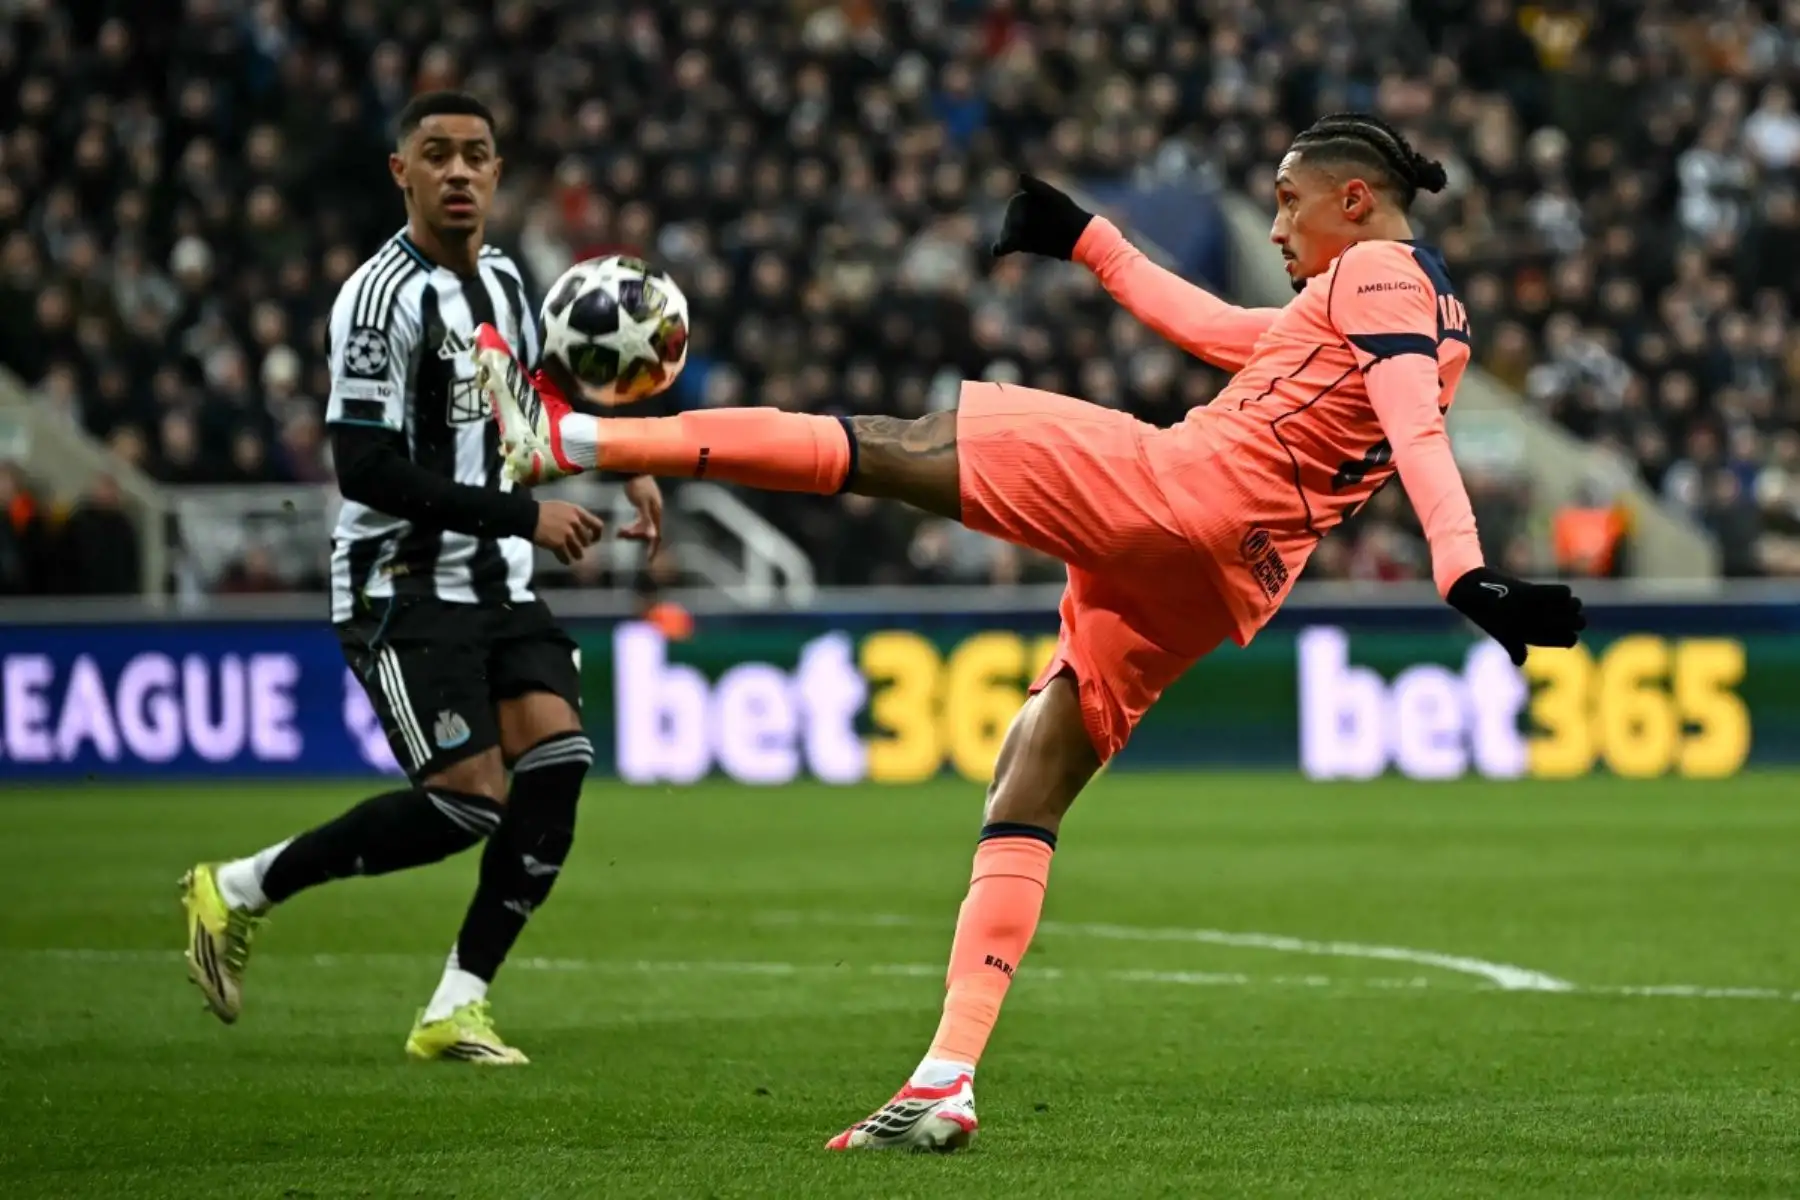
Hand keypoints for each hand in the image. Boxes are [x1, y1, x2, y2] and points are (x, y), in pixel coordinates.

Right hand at [533, 499, 606, 564]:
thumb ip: (573, 516)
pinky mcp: (559, 544)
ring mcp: (567, 534)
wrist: (527, 516)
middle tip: (576, 548)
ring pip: (579, 551)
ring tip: (572, 556)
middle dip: (582, 545)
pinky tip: (564, 560)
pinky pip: (567, 557)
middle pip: (587, 541)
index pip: (597, 525)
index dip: (597, 535)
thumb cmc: (542, 510)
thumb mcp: (562, 507)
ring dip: (576, 555)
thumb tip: (581, 526)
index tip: (592, 540)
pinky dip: (566, 560)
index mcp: (577, 511)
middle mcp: (575, 522)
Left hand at [619, 474, 663, 558]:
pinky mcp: (643, 504)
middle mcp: (655, 512)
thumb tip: (654, 536)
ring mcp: (650, 508)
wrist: (633, 465)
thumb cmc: (637, 483)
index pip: (657, 535)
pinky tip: (623, 528)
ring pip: (643, 527)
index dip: (654, 549)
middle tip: (621, 535)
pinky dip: (632, 526)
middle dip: (636, 537)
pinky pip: (640, 521)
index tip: (649, 561)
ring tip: (619, 532)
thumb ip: (647, 519)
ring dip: (632, 532)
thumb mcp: (641, 502)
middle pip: (648, 532)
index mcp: (656, 512)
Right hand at [991, 172, 1093, 259]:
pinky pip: (1005, 244)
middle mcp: (1020, 213)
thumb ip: (1036, 187)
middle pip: (1009, 221)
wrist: (1079, 237)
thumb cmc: (1068, 214)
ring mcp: (1020, 229)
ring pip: (1008, 234)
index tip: (1040, 216)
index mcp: (1025, 198)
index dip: (1022, 214)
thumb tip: (1019, 176)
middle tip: (1042, 230)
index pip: (1014, 207)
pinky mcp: (1021, 243)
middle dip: (1017, 227)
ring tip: (1034, 240)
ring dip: (1011, 238)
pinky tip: (997, 250)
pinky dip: (1001, 247)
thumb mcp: (1053, 198)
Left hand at [1446, 567, 1587, 665]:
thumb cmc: (1487, 613)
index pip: (1570, 640)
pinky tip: (1554, 592)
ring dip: (1572, 603)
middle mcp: (1535, 625)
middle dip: (1577, 617)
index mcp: (1530, 637)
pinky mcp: (1529, 593)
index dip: (1571, 633)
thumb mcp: (1501, 633)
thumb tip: (1520, 662)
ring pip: (1575, 606)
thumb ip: (1515, 647)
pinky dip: (1562, 592)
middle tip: (1566, 611)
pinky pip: (1564, 593)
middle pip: (1579, 623)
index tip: (1564, 626)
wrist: (1471, 592)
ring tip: (1561, 601)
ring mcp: (1533, 610)